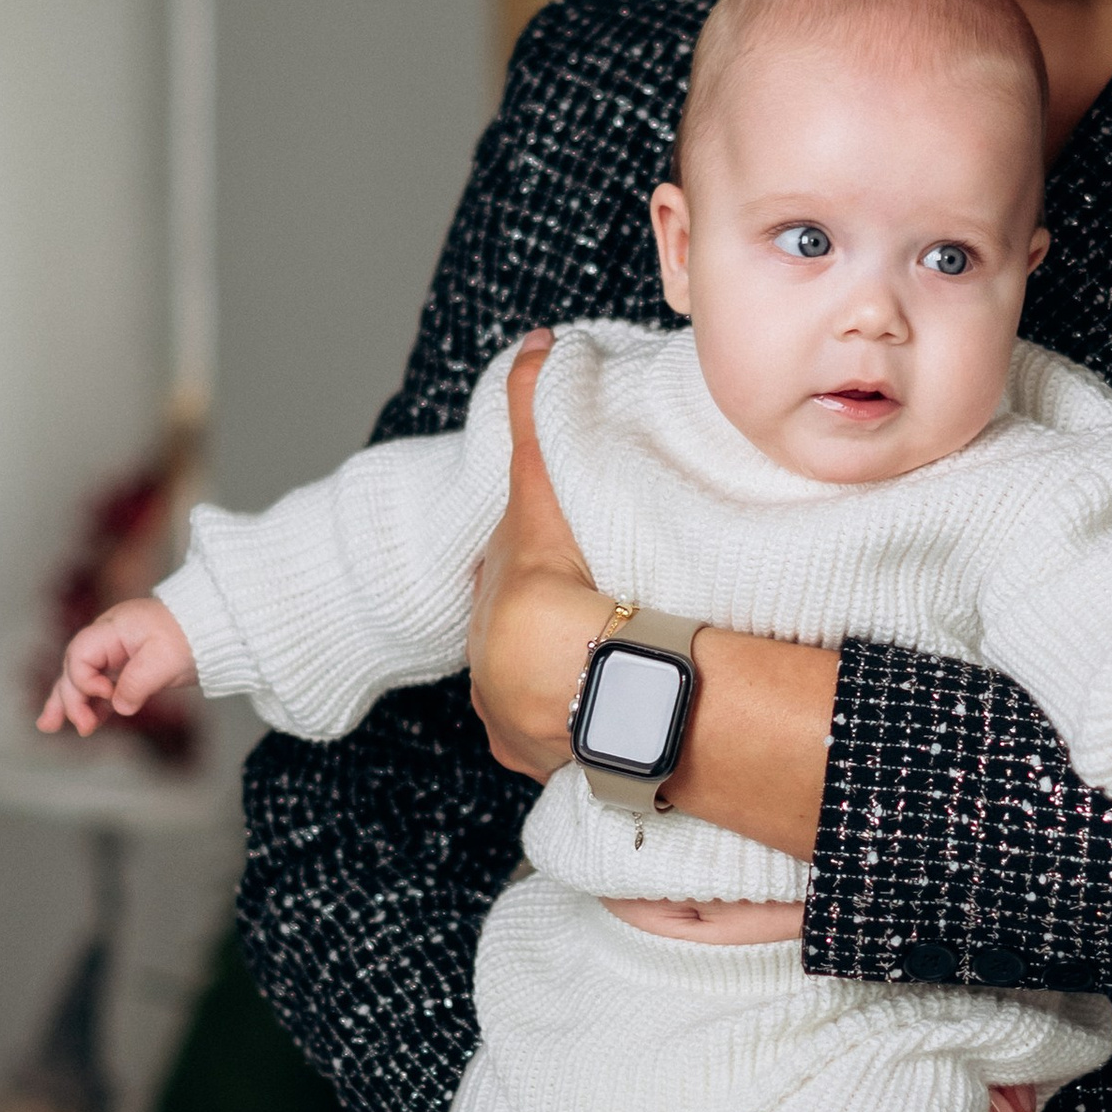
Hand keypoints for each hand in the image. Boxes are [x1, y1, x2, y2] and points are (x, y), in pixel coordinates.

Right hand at [38, 596, 194, 737]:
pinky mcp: (127, 668)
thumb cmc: (191, 634)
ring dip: (68, 703)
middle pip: (75, 668)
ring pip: (82, 679)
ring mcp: (115, 653)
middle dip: (69, 698)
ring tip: (48, 726)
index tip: (107, 695)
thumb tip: (118, 706)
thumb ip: (138, 682)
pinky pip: (102, 688)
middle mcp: (107, 639)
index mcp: (112, 628)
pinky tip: (89, 722)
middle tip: (81, 726)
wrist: (214, 627)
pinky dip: (93, 705)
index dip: (85, 679)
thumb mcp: (165, 659)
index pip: (80, 654)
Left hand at [468, 329, 611, 782]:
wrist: (587, 682)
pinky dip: (592, 723)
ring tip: (621, 664)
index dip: (541, 560)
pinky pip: (571, 742)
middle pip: (524, 636)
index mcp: (490, 609)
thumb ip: (533, 416)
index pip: (512, 576)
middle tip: (605, 608)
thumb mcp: (543, 490)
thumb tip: (533, 345)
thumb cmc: (561, 587)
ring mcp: (520, 726)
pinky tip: (620, 712)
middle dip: (553, 621)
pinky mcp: (555, 766)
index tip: (573, 556)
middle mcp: (491, 673)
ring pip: (545, 693)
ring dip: (574, 678)